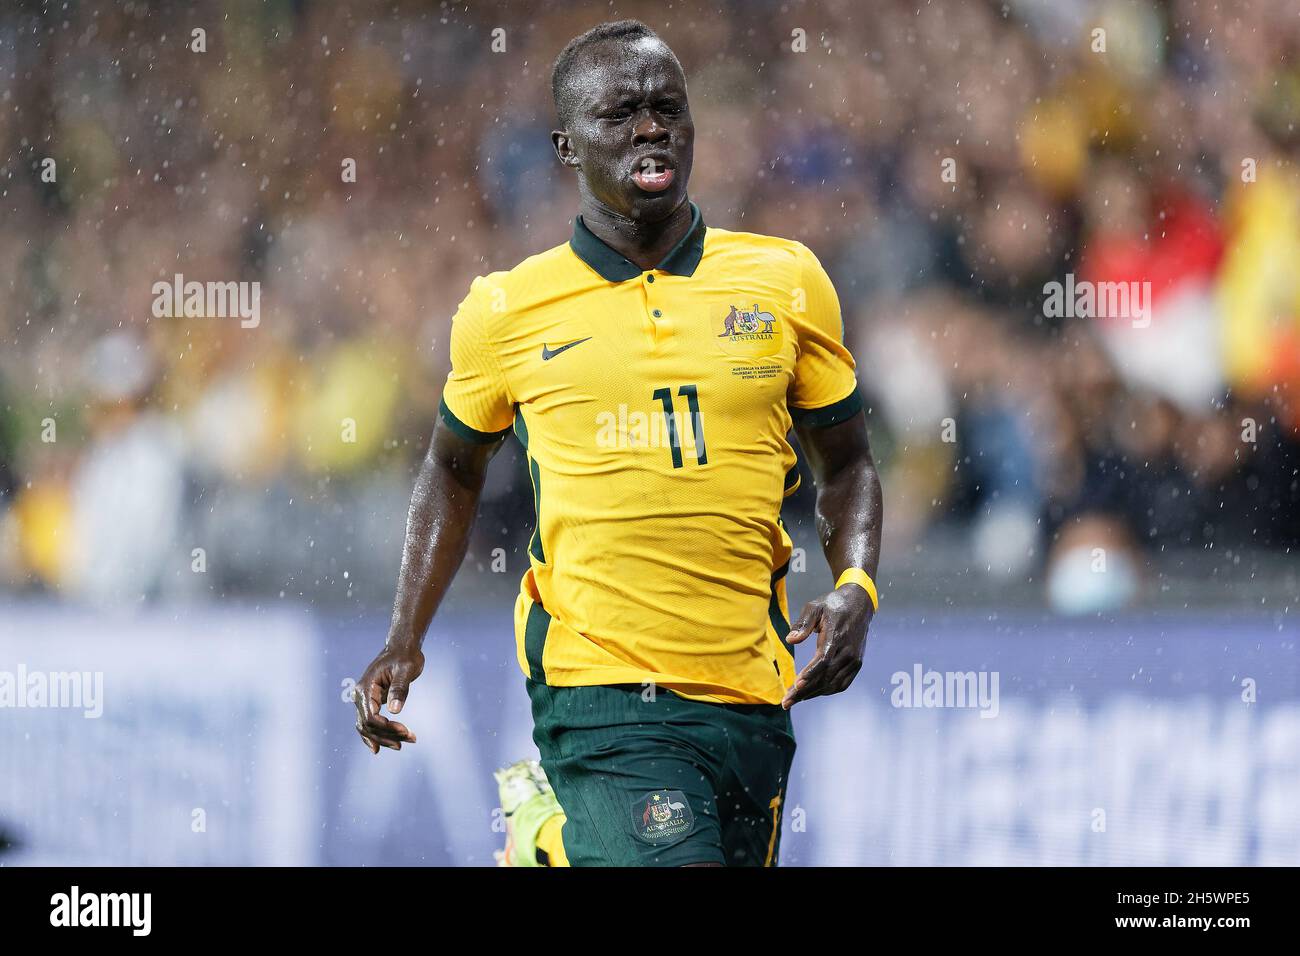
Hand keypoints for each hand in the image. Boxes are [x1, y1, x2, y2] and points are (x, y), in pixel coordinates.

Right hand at [353, 645, 423, 753]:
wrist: (401, 648)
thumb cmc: (405, 657)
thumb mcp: (406, 669)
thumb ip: (399, 688)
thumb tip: (394, 710)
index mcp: (365, 688)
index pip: (370, 717)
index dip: (386, 727)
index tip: (405, 730)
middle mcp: (360, 696)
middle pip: (368, 726)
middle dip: (388, 736)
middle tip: (411, 739)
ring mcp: (364, 701)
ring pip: (367, 728)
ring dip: (384, 738)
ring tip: (405, 743)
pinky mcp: (370, 704)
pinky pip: (368, 724)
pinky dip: (375, 736)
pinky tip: (380, 748)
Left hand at [781, 583, 873, 709]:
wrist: (859, 604)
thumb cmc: (833, 604)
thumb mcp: (815, 606)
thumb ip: (803, 623)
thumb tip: (790, 639)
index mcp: (836, 636)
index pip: (824, 659)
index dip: (810, 673)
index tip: (797, 685)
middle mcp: (848, 651)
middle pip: (825, 676)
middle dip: (804, 691)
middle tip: (785, 702)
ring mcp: (854, 659)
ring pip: (833, 684)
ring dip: (813, 694)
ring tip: (794, 700)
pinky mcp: (856, 664)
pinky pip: (842, 684)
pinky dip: (827, 691)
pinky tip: (812, 694)